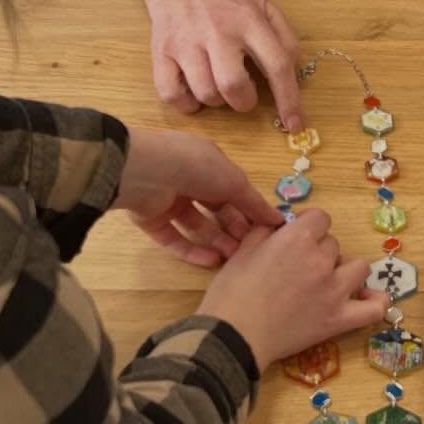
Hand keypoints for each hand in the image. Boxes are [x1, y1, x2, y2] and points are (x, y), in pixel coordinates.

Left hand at [116, 128, 283, 267]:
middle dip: (233, 228)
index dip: (249, 208)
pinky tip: (212, 261)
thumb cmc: (196, 167)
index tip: (265, 230)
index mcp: (207, 162)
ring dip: (216, 241)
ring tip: (232, 257)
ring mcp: (168, 199)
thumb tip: (277, 219)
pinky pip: (175, 238)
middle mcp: (187, 179)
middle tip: (248, 247)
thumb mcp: (234, 181)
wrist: (145, 171)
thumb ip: (254, 202)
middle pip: (215, 209)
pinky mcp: (151, 220)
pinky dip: (192, 250)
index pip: (232, 188)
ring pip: (196, 225)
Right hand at [140, 0, 301, 127]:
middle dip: (243, 102)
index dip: (289, 100)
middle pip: (234, 86)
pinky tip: (194, 91)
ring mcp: (186, 43)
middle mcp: (217, 32)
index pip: (276, 65)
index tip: (294, 124)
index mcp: (250, 21)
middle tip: (242, 94)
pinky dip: (186, 103)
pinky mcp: (161, 52)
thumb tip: (290, 75)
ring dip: (216, 101)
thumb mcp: (266, 8)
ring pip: (205, 94)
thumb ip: (285, 40)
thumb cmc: (229, 1)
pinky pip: (172, 95)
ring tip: (216, 85)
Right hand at [199, 208, 385, 369]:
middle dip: (318, 251)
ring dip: (344, 270)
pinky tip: (364, 299)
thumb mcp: (242, 250)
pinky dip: (375, 301)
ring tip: (327, 281)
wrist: (233, 336)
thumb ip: (265, 231)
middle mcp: (322, 260)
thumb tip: (280, 225)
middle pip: (333, 244)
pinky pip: (375, 308)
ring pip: (358, 267)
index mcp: (297, 239)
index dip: (308, 226)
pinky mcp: (339, 319)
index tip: (298, 237)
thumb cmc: (231, 293)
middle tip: (300, 268)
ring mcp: (335, 290)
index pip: (320, 218)